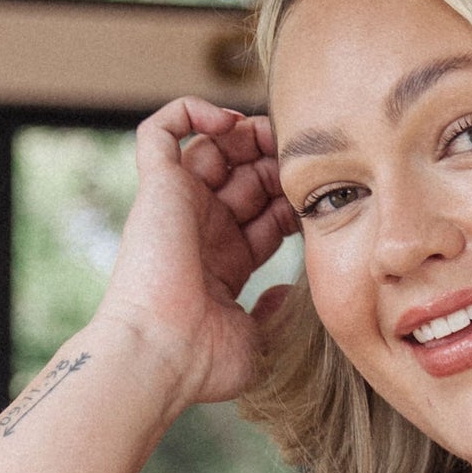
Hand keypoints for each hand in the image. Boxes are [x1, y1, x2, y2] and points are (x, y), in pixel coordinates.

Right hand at [92, 97, 298, 407]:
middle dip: (273, 161)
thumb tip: (286, 290)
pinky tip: (228, 122)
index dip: (291, 197)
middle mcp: (201, 229)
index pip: (264, 212)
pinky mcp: (156, 187)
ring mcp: (177, 207)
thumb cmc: (203, 361)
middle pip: (242, 174)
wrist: (161, 355)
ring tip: (267, 136)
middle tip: (297, 158)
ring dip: (243, 134)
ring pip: (210, 146)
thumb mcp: (255, 338)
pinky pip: (161, 129)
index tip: (315, 197)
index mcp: (225, 262)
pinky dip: (190, 111)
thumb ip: (274, 312)